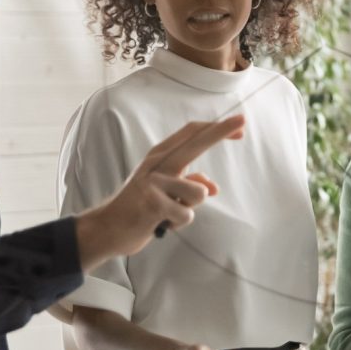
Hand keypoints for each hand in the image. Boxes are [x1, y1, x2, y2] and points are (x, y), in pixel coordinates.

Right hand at [76, 117, 241, 267]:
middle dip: (221, 131)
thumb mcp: (164, 190)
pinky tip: (160, 222)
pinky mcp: (152, 204)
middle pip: (195, 143)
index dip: (216, 129)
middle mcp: (157, 164)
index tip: (238, 125)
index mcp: (160, 156)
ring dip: (189, 208)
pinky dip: (177, 223)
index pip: (191, 133)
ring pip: (199, 193)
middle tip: (243, 121)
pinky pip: (186, 215)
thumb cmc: (140, 206)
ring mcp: (154, 183)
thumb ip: (188, 184)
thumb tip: (214, 188)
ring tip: (169, 212)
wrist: (108, 228)